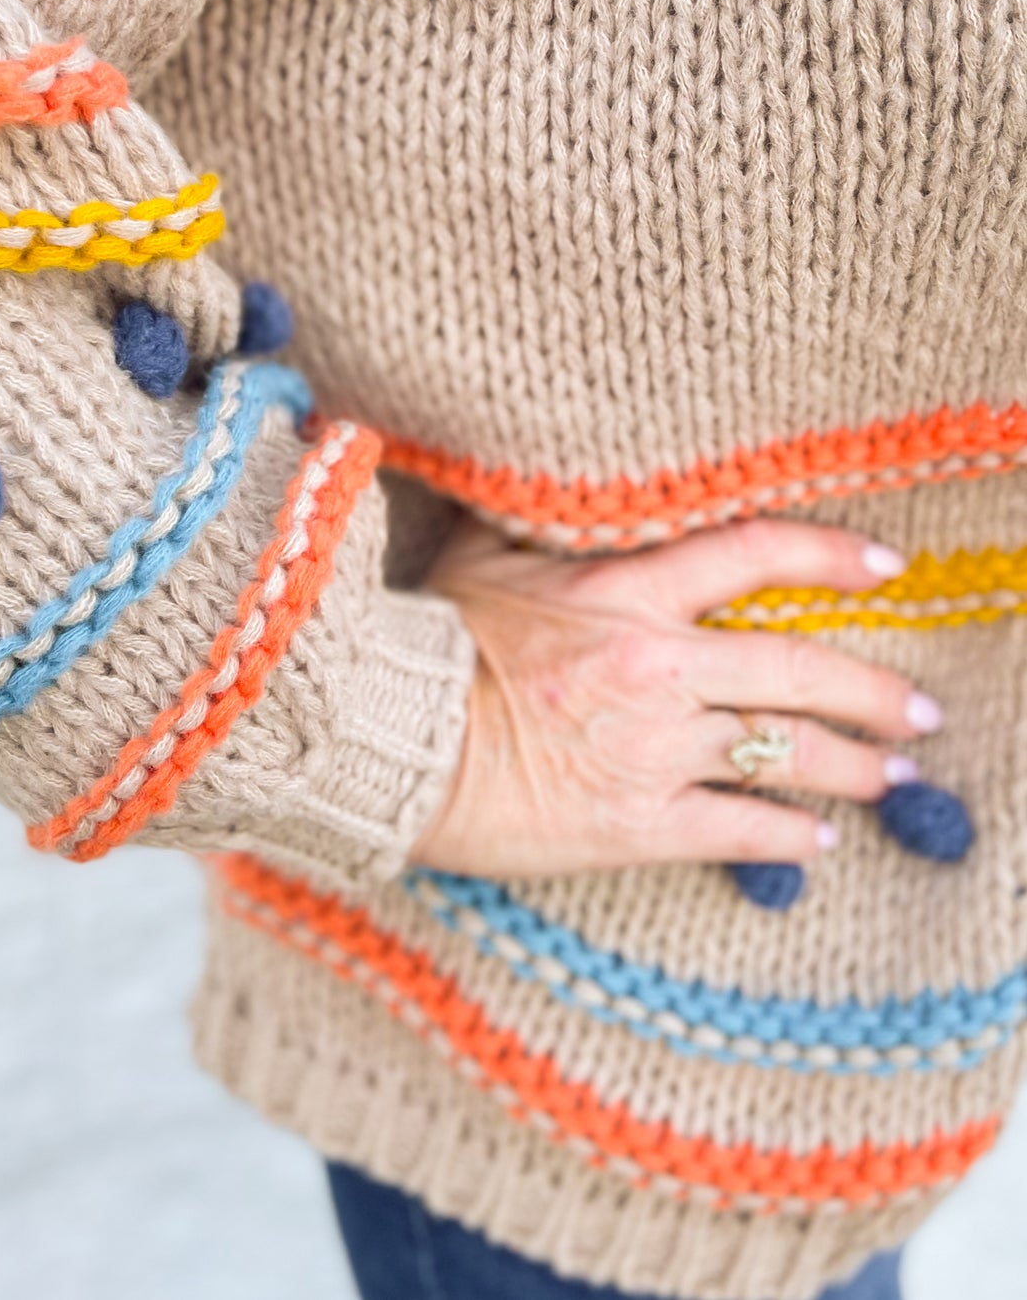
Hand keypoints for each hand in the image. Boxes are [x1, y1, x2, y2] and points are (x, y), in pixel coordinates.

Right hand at [411, 517, 942, 876]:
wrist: (391, 744)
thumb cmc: (429, 645)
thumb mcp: (479, 558)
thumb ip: (534, 520)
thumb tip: (543, 474)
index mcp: (625, 591)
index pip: (756, 554)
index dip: (832, 555)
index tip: (886, 566)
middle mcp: (658, 666)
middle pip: (801, 669)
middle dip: (878, 693)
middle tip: (920, 710)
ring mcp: (655, 747)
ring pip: (789, 753)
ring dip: (856, 766)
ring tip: (895, 776)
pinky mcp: (639, 822)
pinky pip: (741, 827)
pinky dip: (791, 834)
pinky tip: (819, 837)